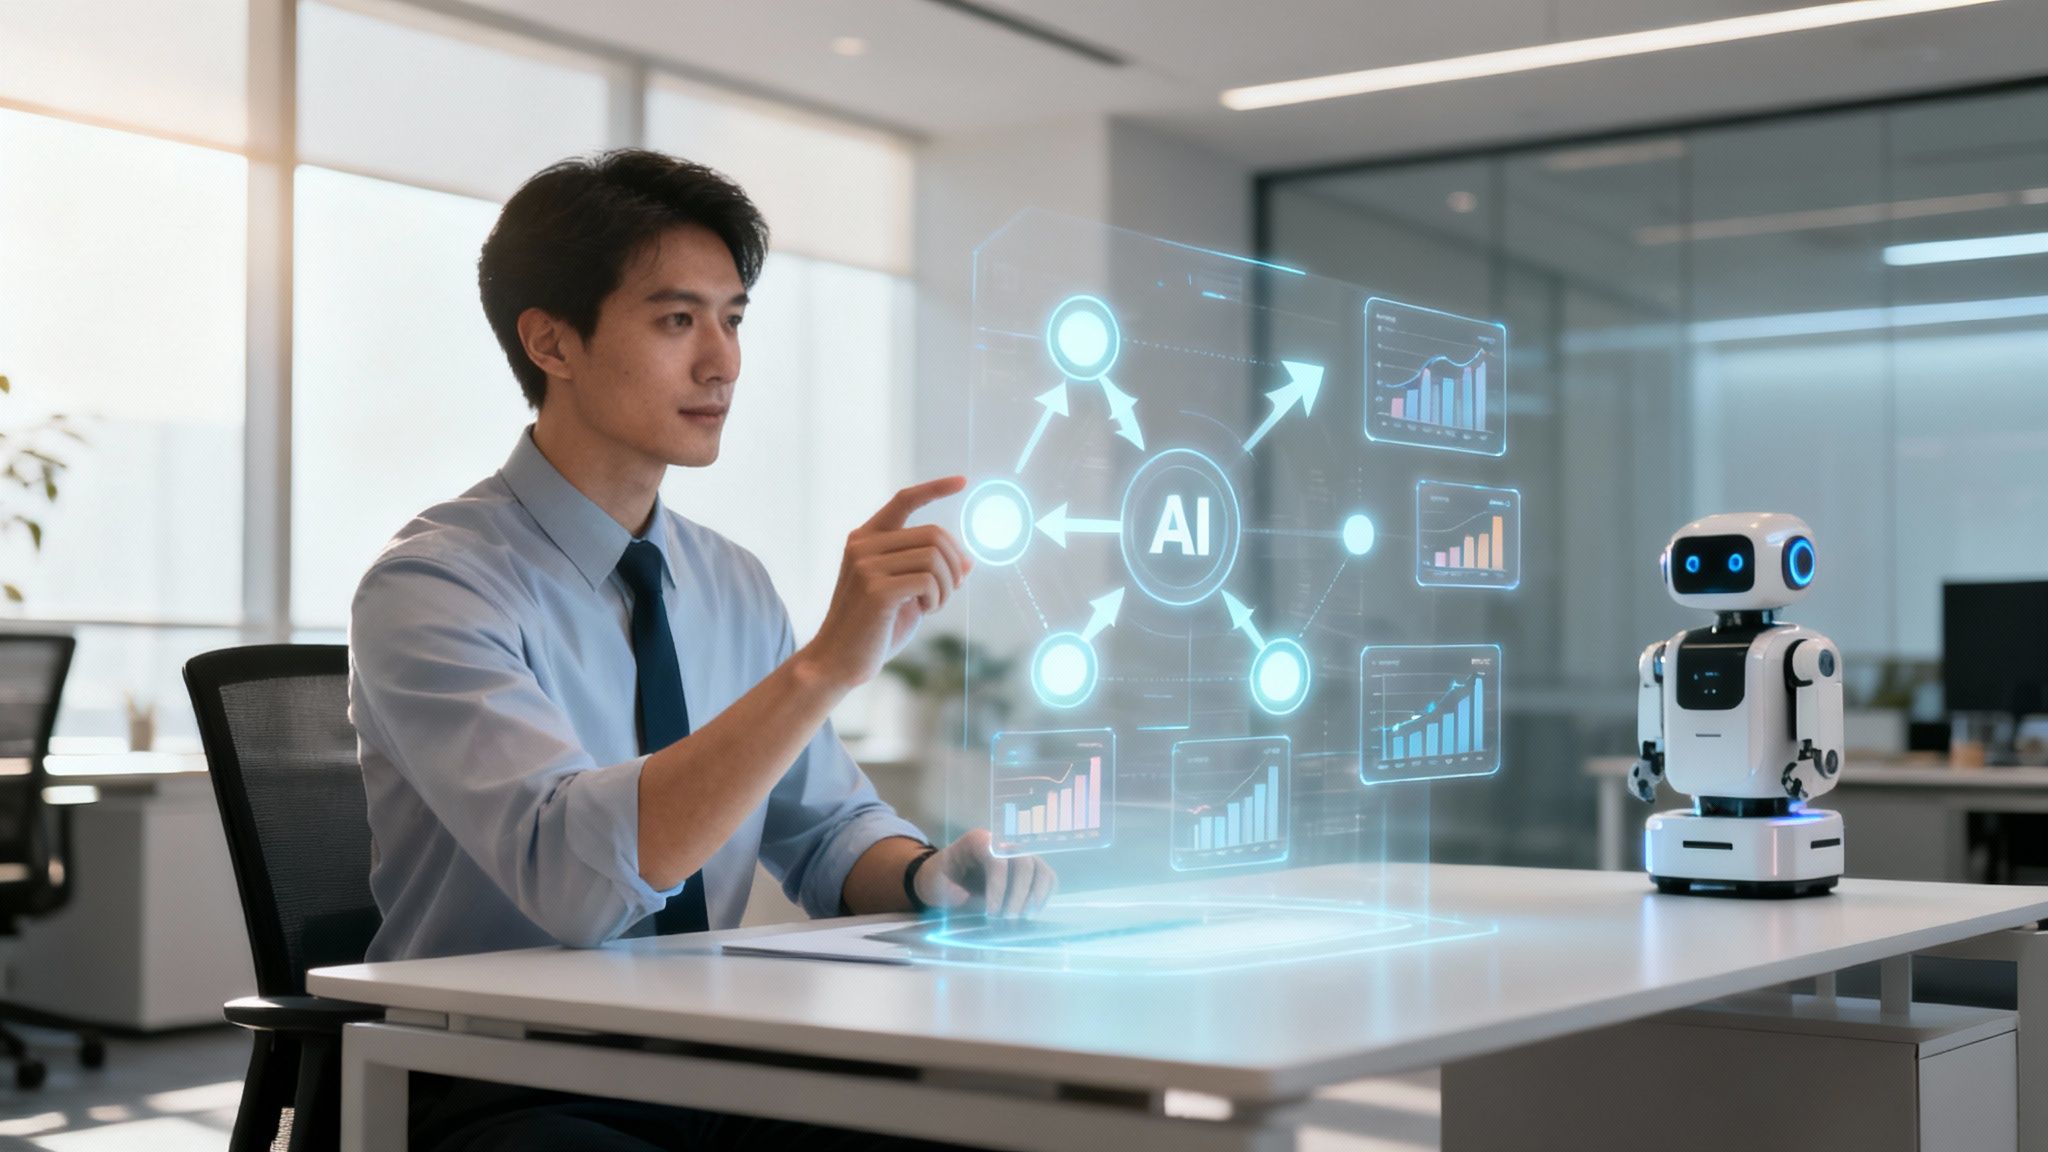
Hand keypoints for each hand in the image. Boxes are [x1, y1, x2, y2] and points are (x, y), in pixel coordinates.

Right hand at [801, 477, 972, 689]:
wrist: (838, 663)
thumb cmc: (874, 630)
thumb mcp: (907, 595)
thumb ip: (930, 573)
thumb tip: (969, 560)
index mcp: (866, 539)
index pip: (904, 500)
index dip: (935, 488)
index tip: (963, 481)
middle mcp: (863, 545)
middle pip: (933, 534)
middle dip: (953, 563)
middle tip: (949, 591)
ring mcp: (866, 566)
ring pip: (934, 557)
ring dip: (946, 585)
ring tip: (933, 605)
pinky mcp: (875, 589)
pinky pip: (928, 580)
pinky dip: (937, 598)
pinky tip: (925, 611)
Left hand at [914, 829, 1057, 918]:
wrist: (944, 875)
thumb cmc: (940, 878)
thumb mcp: (936, 884)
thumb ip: (951, 891)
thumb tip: (969, 898)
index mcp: (978, 840)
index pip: (997, 859)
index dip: (998, 887)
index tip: (991, 913)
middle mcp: (1003, 842)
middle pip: (1024, 862)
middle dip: (1018, 894)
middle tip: (1007, 919)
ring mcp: (1019, 853)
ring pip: (1040, 868)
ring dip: (1035, 895)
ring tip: (1023, 917)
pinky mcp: (1028, 867)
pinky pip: (1047, 877)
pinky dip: (1044, 895)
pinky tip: (1031, 912)